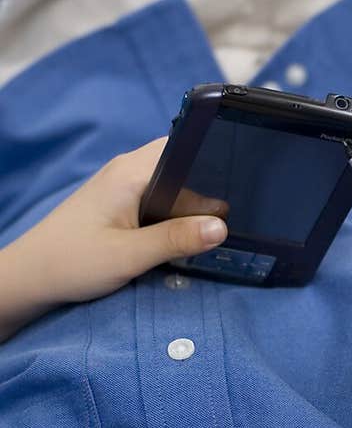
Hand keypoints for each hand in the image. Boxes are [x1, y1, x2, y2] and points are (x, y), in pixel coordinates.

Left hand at [5, 139, 227, 311]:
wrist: (31, 278)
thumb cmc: (72, 262)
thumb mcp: (129, 255)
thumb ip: (177, 240)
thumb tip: (222, 228)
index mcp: (132, 171)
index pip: (186, 150)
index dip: (216, 164)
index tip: (245, 187)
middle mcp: (128, 171)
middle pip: (184, 168)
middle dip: (210, 190)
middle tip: (241, 216)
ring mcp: (123, 187)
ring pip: (173, 187)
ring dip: (192, 207)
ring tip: (222, 228)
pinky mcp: (120, 205)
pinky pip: (159, 201)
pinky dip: (176, 216)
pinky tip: (189, 237)